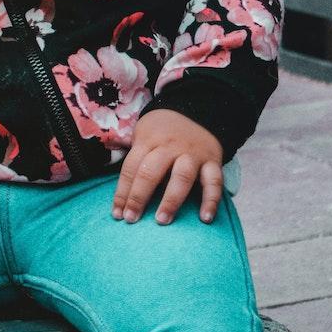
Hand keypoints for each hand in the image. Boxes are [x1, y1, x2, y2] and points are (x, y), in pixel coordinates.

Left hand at [112, 109, 223, 225]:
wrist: (195, 110)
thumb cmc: (161, 131)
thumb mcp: (143, 134)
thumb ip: (136, 159)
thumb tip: (123, 194)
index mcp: (149, 141)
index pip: (131, 168)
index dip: (122, 192)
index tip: (117, 214)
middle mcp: (170, 147)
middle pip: (151, 172)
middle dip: (139, 197)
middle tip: (132, 219)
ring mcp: (192, 154)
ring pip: (182, 176)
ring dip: (171, 200)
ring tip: (162, 220)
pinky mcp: (213, 161)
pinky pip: (214, 181)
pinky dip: (212, 200)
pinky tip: (205, 218)